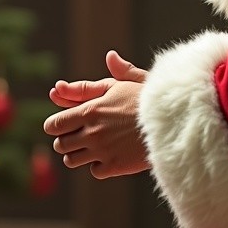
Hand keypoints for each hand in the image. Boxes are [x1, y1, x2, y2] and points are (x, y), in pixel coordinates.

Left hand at [42, 50, 151, 178]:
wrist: (173, 124)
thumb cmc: (151, 101)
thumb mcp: (131, 81)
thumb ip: (114, 73)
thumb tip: (110, 56)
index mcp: (89, 111)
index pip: (54, 125)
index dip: (56, 126)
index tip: (64, 125)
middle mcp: (91, 132)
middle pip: (60, 145)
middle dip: (66, 141)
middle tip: (79, 136)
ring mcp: (101, 151)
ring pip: (72, 161)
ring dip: (79, 155)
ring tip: (92, 148)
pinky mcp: (114, 166)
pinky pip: (94, 171)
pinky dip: (99, 166)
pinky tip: (109, 156)